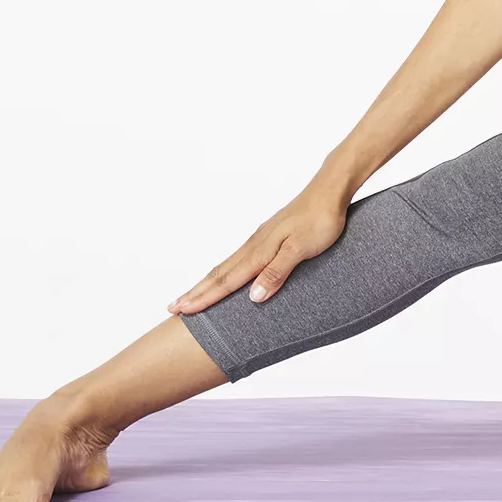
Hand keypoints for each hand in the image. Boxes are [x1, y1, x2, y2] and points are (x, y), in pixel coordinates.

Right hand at [168, 181, 351, 314]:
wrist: (330, 190)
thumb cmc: (320, 219)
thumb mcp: (302, 249)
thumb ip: (277, 271)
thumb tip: (252, 297)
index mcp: (260, 251)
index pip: (226, 281)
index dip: (204, 298)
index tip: (182, 311)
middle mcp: (255, 245)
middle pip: (219, 273)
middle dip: (195, 292)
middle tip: (172, 307)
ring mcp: (260, 239)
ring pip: (227, 265)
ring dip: (206, 282)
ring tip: (191, 294)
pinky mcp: (268, 236)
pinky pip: (239, 259)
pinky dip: (224, 272)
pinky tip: (225, 275)